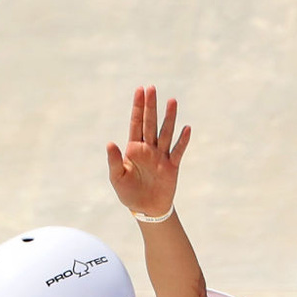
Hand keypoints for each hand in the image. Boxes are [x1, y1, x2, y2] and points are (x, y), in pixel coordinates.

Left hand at [106, 84, 192, 219]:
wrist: (146, 209)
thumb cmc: (128, 193)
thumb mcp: (117, 177)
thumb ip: (114, 160)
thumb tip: (110, 142)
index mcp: (134, 149)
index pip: (136, 123)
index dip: (137, 107)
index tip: (140, 90)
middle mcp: (148, 148)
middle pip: (150, 123)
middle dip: (151, 106)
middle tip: (152, 88)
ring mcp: (161, 156)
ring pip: (166, 132)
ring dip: (169, 118)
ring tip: (172, 101)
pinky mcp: (172, 166)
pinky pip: (178, 150)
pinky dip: (182, 140)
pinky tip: (187, 128)